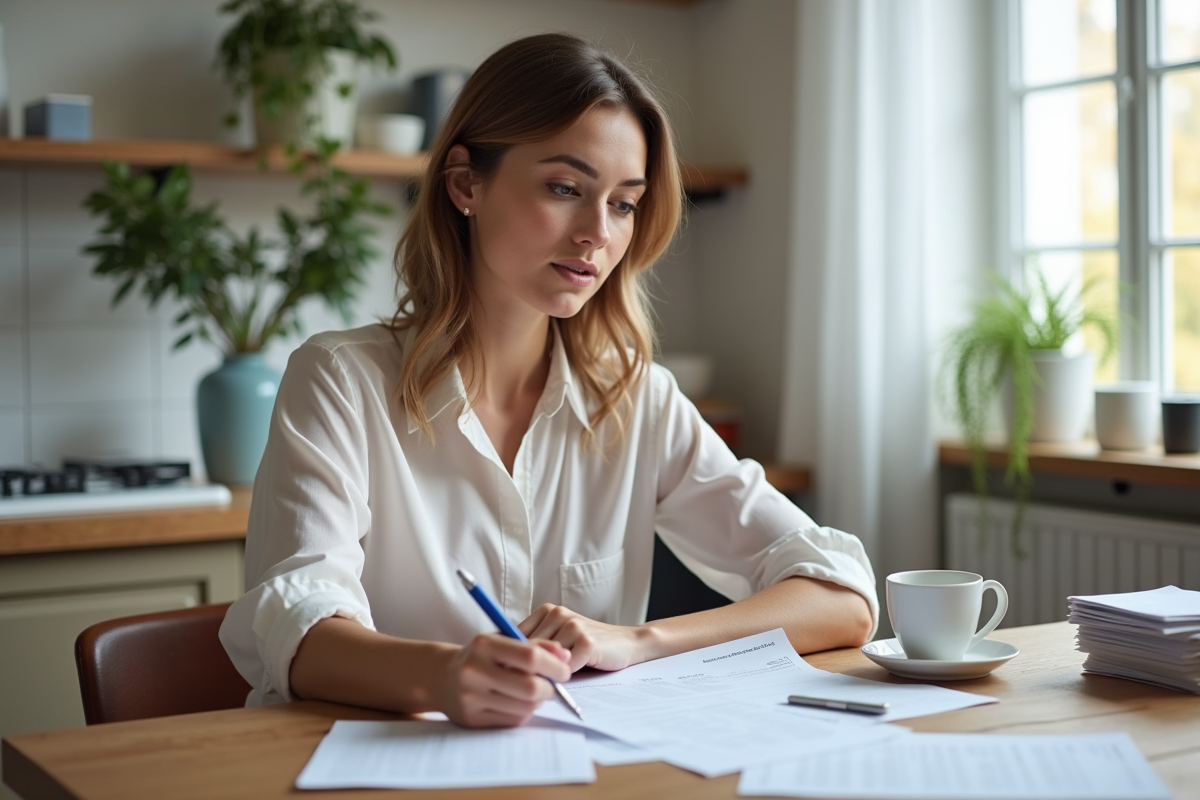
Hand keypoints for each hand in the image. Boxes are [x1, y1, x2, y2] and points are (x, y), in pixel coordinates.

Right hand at [436, 633, 570, 727]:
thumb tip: (565, 656)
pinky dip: (523, 713)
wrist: (441, 677)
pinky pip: (513, 720)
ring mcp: (470, 698)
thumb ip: (536, 645)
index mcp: (483, 645)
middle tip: (554, 686)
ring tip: (532, 692)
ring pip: (525, 707)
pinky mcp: (472, 719)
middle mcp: (474, 671)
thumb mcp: (504, 641)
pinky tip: (516, 702)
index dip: (554, 666)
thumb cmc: (481, 656)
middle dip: (550, 689)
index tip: (564, 670)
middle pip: (530, 687)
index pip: (530, 657)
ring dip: (538, 702)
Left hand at [519, 604, 649, 671]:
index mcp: (547, 611)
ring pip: (545, 660)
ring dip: (548, 675)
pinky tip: (573, 675)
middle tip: (531, 683)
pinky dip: (566, 677)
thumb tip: (504, 664)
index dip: (511, 658)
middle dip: (528, 670)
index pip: (514, 636)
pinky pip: (565, 668)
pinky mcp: (587, 641)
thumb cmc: (588, 646)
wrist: (627, 642)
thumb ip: (536, 645)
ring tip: (555, 679)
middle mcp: (558, 613)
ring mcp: (573, 625)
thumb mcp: (559, 639)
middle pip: (527, 650)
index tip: (508, 674)